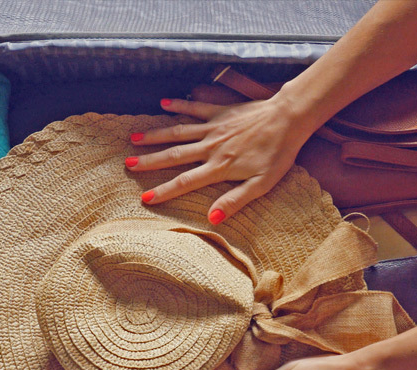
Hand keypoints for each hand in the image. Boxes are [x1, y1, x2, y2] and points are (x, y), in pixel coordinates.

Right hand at [127, 95, 314, 224]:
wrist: (289, 118)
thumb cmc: (279, 153)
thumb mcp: (262, 184)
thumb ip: (235, 201)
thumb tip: (211, 218)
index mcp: (220, 167)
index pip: (186, 182)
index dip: (164, 191)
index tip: (145, 197)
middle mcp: (211, 147)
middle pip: (175, 156)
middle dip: (150, 161)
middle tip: (127, 165)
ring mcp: (214, 127)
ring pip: (179, 132)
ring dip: (156, 135)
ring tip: (134, 138)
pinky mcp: (221, 111)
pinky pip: (196, 108)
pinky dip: (180, 105)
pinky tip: (164, 103)